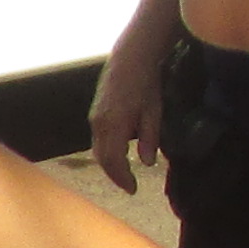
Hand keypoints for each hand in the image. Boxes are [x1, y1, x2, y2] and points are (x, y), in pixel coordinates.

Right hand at [90, 51, 166, 192]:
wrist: (129, 58)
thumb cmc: (145, 84)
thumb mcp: (154, 112)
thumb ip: (150, 138)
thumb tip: (146, 163)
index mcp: (114, 126)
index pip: (114, 161)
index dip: (122, 178)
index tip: (134, 189)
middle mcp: (99, 124)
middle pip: (102, 158)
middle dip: (114, 175)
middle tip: (128, 186)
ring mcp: (94, 118)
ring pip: (97, 149)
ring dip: (109, 164)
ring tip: (123, 174)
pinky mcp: (95, 112)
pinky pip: (97, 139)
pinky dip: (106, 151)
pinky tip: (117, 153)